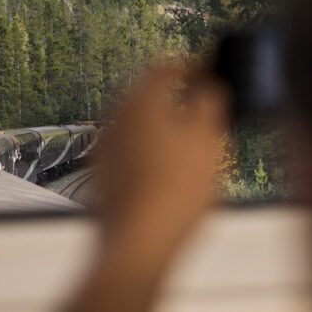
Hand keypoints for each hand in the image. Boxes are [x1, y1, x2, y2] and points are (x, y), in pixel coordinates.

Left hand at [64, 63, 227, 311]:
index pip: (164, 66)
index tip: (207, 71)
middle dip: (174, 97)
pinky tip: (168, 173)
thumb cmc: (175, 191)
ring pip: (137, 124)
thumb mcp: (208, 139)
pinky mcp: (102, 176)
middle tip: (201, 107)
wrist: (137, 246)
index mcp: (140, 99)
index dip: (189, 65)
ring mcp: (104, 148)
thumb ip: (210, 101)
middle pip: (147, 95)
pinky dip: (149, 151)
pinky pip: (129, 151)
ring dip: (162, 125)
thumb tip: (209, 85)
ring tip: (190, 144)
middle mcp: (115, 117)